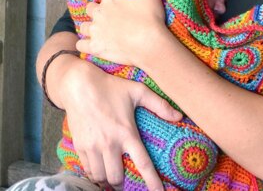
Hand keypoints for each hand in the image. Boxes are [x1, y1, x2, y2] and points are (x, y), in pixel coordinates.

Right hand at [62, 62, 181, 189]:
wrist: (79, 85)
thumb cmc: (111, 87)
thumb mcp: (138, 91)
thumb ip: (159, 104)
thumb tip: (179, 116)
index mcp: (127, 132)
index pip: (142, 164)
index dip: (152, 182)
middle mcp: (109, 144)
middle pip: (116, 178)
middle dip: (123, 182)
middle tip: (127, 177)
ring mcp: (92, 147)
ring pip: (100, 177)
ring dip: (108, 178)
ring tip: (113, 172)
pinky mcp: (79, 146)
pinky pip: (87, 170)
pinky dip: (94, 173)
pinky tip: (99, 166)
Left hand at [76, 0, 166, 66]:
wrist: (149, 44)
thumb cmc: (150, 18)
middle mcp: (99, 13)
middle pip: (90, 6)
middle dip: (95, 7)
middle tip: (104, 11)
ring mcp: (96, 30)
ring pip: (84, 26)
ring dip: (90, 25)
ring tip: (97, 28)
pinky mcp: (95, 47)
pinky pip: (81, 44)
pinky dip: (84, 43)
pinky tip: (90, 43)